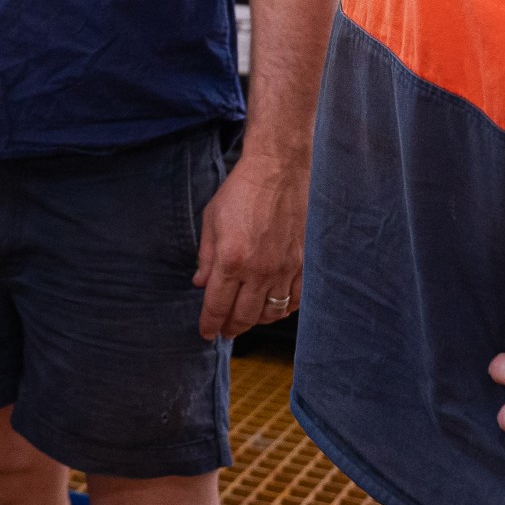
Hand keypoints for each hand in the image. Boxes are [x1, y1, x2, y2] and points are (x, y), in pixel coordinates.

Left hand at [193, 150, 306, 338]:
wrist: (278, 171)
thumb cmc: (241, 191)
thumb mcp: (211, 220)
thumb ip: (206, 257)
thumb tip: (200, 283)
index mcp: (231, 260)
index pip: (217, 306)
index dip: (209, 324)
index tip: (206, 333)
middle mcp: (259, 270)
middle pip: (244, 317)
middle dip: (230, 328)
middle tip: (224, 330)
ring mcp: (284, 269)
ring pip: (271, 314)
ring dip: (256, 321)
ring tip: (246, 318)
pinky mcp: (303, 264)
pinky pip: (295, 300)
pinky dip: (283, 310)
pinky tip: (273, 307)